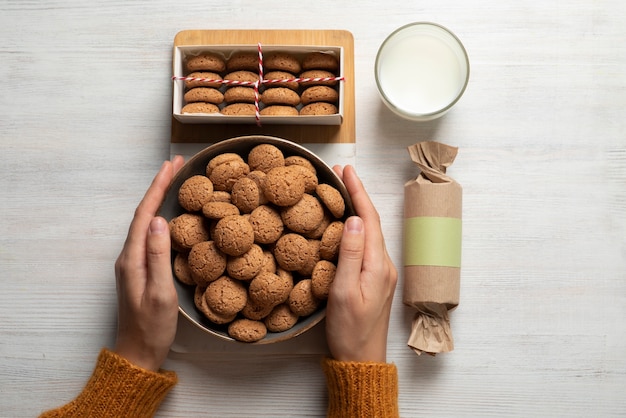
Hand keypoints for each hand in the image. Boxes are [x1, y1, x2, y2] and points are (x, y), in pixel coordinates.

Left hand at [114, 156, 184, 371]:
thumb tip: (160, 220)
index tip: (171, 166)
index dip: (157, 188)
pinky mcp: (140, 268)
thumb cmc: (152, 328)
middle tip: (177, 164)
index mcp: (132, 259)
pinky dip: (160, 216)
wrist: (137, 352)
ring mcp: (133, 262)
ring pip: (146, 222)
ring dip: (159, 198)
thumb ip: (158, 256)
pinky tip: (170, 213)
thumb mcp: (161, 293)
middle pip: (144, 213)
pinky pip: (149, 234)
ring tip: (175, 180)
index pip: (144, 215)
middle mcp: (129, 256)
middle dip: (159, 186)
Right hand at [325, 165, 397, 362]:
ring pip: (368, 231)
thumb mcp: (343, 291)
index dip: (358, 192)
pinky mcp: (373, 279)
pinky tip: (345, 223)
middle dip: (357, 195)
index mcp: (378, 264)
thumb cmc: (349, 330)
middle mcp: (383, 264)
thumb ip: (349, 254)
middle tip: (339, 174)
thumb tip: (353, 220)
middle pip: (371, 221)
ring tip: (340, 191)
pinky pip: (365, 244)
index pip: (368, 219)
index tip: (346, 171)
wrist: (360, 359)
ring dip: (356, 209)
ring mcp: (380, 272)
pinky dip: (356, 227)